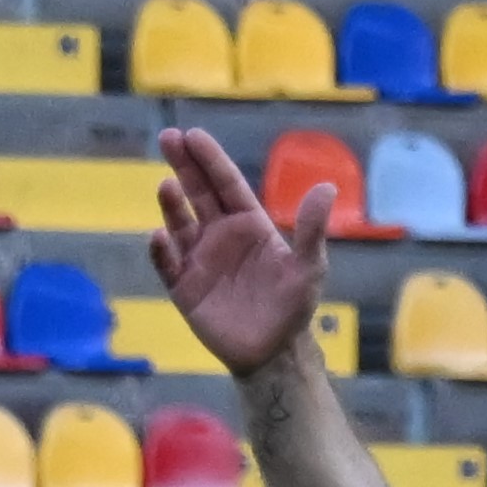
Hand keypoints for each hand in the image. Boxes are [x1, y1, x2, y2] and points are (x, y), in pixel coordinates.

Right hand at [147, 119, 322, 378]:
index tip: (193, 135)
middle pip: (198, 193)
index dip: (210, 160)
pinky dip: (160, 249)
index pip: (226, 184)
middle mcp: (221, 235)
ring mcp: (199, 258)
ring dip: (170, 204)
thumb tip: (328, 186)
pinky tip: (159, 235)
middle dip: (184, 165)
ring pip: (178, 222)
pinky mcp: (183, 285)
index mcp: (250, 224)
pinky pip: (166, 262)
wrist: (273, 352)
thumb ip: (313, 229)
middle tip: (168, 137)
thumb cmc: (293, 307)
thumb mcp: (309, 267)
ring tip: (166, 185)